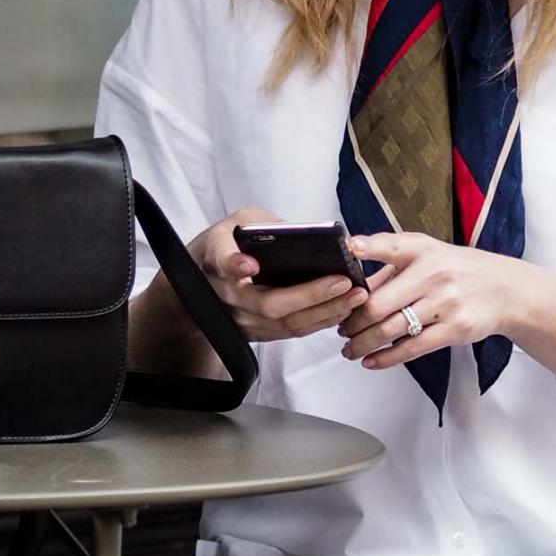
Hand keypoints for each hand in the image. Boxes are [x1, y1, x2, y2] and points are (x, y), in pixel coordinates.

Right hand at [174, 207, 368, 342]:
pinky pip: (291, 332)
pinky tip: (342, 309)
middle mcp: (228, 295)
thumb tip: (306, 235)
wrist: (200, 283)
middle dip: (311, 295)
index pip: (222, 262)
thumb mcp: (238, 222)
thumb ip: (265, 225)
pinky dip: (319, 321)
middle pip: (269, 304)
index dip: (235, 265)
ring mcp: (242, 320)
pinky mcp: (256, 333)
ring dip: (324, 312)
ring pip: (285, 324)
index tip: (249, 266)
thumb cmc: (226, 245)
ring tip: (355, 297)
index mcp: (217, 259)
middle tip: (345, 283)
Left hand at [336, 230, 522, 367]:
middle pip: (379, 304)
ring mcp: (445, 303)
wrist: (505, 290)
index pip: (392, 247)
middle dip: (352, 321)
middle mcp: (434, 275)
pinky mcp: (454, 329)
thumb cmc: (458, 270)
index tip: (349, 249)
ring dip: (362, 343)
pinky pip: (412, 348)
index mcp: (424, 251)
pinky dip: (386, 358)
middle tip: (340, 329)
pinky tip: (370, 361)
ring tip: (350, 349)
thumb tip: (353, 284)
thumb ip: (390, 267)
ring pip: (391, 329)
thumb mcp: (428, 255)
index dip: (368, 248)